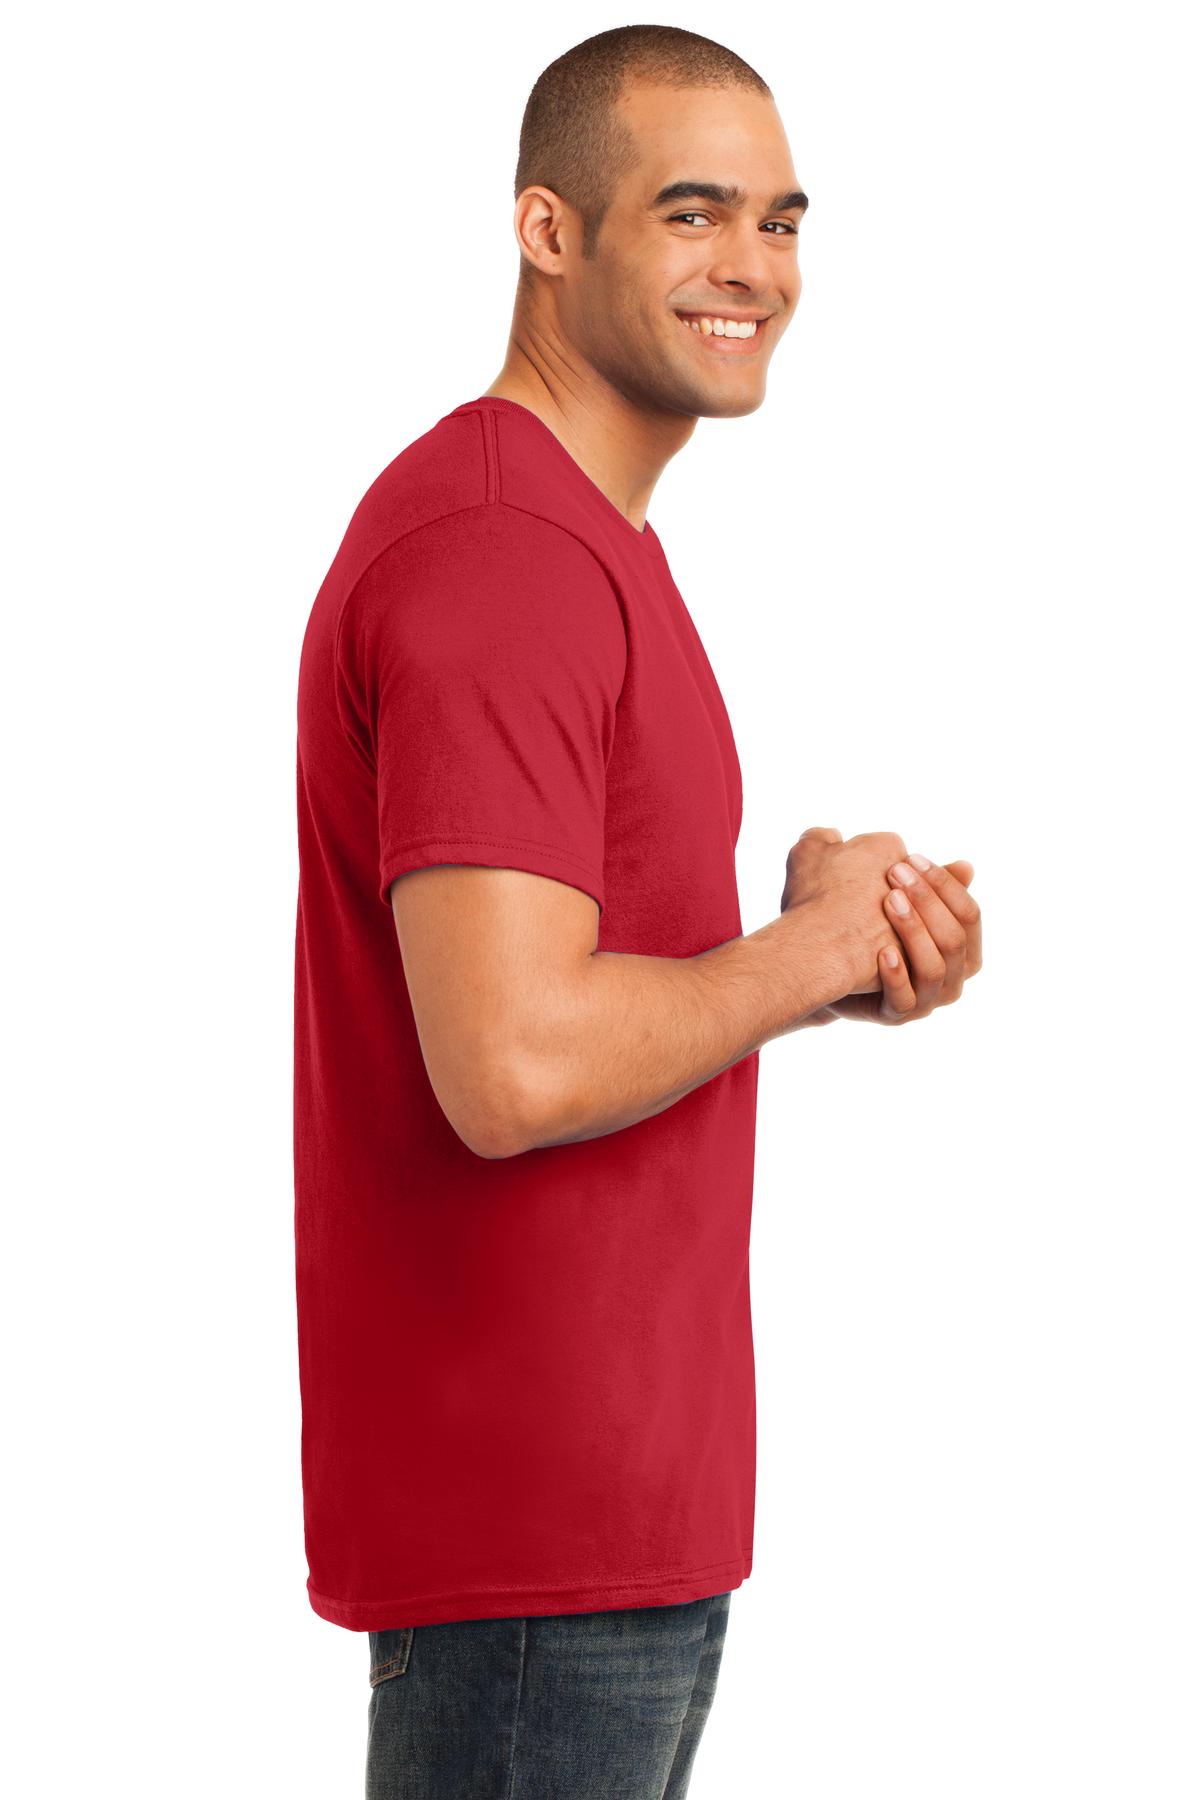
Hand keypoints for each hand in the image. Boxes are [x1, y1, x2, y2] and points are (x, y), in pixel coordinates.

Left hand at [825, 857, 981, 1024]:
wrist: (830, 969)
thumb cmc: (874, 932)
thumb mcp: (904, 908)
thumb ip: (932, 891)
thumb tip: (966, 866)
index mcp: (963, 952)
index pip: (970, 916)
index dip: (945, 885)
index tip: (913, 857)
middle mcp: (953, 979)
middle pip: (955, 941)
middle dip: (927, 902)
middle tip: (895, 871)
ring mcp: (926, 1001)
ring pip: (934, 969)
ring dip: (913, 930)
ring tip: (888, 899)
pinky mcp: (896, 1016)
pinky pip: (905, 1000)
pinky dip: (896, 974)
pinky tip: (882, 949)